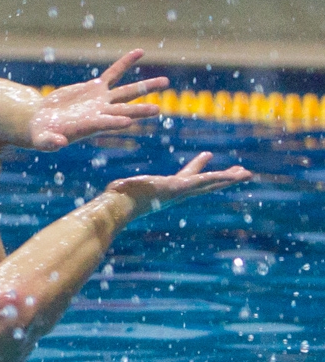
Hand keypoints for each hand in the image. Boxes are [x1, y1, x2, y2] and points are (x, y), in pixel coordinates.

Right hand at [27, 49, 168, 150]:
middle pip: (124, 110)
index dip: (115, 122)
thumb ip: (50, 142)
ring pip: (127, 92)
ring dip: (146, 87)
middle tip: (158, 109)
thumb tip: (58, 143)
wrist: (43, 122)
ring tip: (165, 82)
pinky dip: (125, 63)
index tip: (128, 122)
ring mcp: (100, 100)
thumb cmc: (42, 134)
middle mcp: (100, 113)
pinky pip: (114, 73)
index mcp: (88, 126)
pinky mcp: (95, 88)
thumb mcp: (42, 140)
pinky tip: (139, 52)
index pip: (104, 124)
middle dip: (140, 109)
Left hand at [105, 151, 251, 217]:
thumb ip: (123, 186)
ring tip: (247, 174)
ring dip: (229, 179)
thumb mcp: (125, 188)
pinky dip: (222, 178)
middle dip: (223, 178)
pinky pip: (206, 181)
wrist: (118, 206)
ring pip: (211, 183)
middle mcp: (178, 192)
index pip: (187, 177)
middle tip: (240, 172)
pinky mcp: (181, 187)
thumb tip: (113, 188)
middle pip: (206, 184)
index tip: (207, 155)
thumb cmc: (116, 200)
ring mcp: (181, 191)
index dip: (198, 168)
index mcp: (168, 189)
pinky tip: (237, 175)